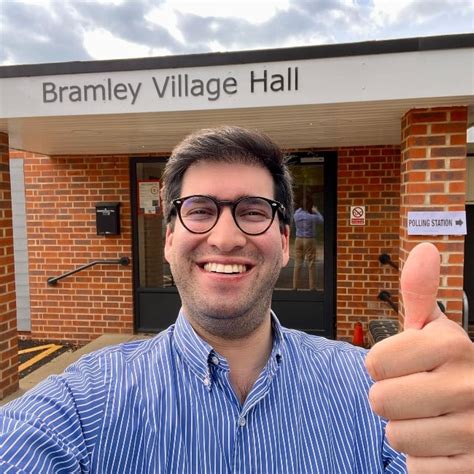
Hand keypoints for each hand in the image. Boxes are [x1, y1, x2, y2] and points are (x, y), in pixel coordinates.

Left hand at [366, 242, 473, 472]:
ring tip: (430, 418)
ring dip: (406, 431)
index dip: (382, 366)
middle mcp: (470, 385)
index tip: (405, 365)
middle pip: (379, 401)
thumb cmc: (447, 367)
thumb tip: (425, 248)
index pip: (374, 363)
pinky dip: (424, 461)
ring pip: (395, 437)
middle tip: (416, 395)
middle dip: (390, 399)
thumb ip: (419, 292)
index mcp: (453, 345)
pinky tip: (444, 445)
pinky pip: (418, 470)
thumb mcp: (434, 328)